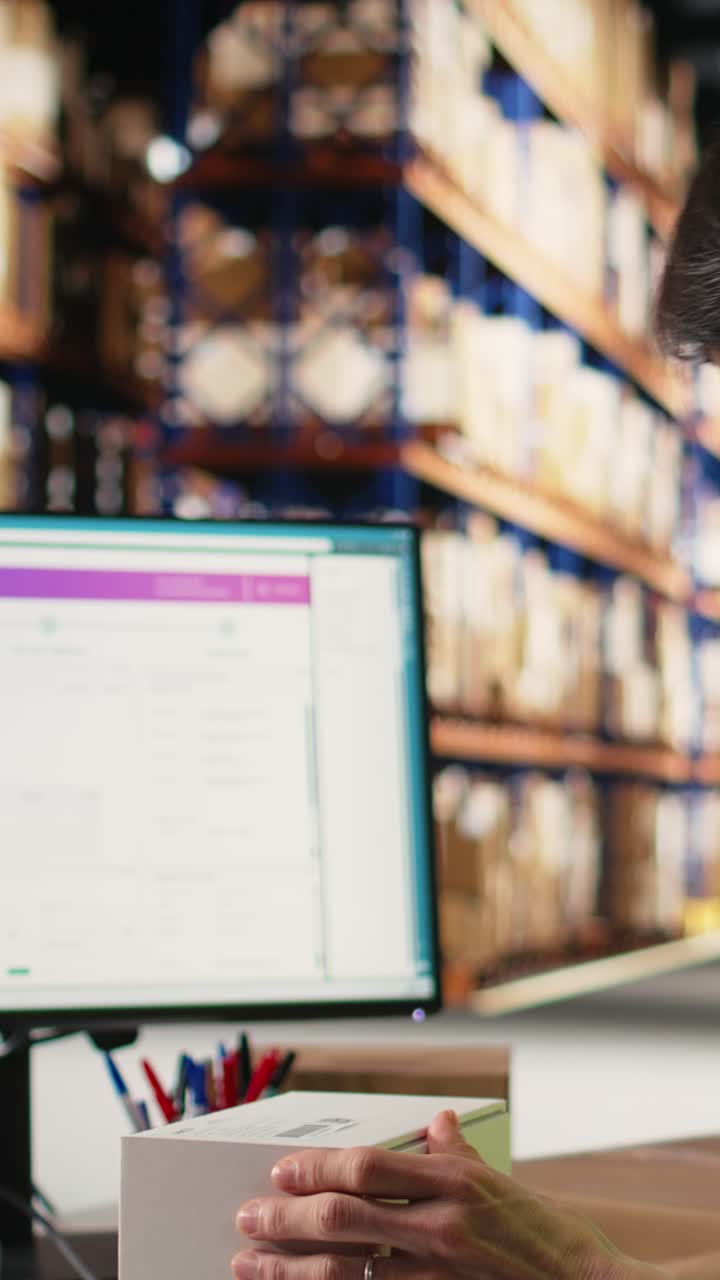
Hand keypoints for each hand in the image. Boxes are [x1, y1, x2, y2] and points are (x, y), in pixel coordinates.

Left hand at [232, 1109, 663, 1279]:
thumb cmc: (544, 1234)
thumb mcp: (500, 1181)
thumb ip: (456, 1152)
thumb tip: (434, 1120)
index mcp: (454, 1182)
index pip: (367, 1167)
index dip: (316, 1169)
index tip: (281, 1173)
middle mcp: (442, 1226)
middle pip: (344, 1219)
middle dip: (286, 1219)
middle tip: (248, 1217)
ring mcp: (439, 1274)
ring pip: (346, 1272)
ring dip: (291, 1270)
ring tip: (252, 1265)